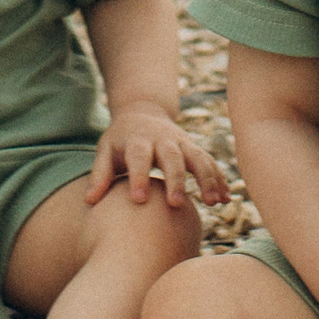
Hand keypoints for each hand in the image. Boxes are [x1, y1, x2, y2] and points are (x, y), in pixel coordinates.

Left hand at [87, 106, 226, 208]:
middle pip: (172, 156)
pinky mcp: (194, 148)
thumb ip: (100, 175)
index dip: (138, 176)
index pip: (138, 156)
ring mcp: (181, 142)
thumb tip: (90, 202)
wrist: (143, 114)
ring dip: (207, 178)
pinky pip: (210, 162)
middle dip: (175, 179)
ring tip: (213, 202)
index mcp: (137, 140)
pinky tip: (227, 198)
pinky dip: (220, 178)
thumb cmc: (121, 141)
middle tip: (176, 204)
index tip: (138, 200)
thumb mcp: (106, 151)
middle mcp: (162, 139)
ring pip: (198, 157)